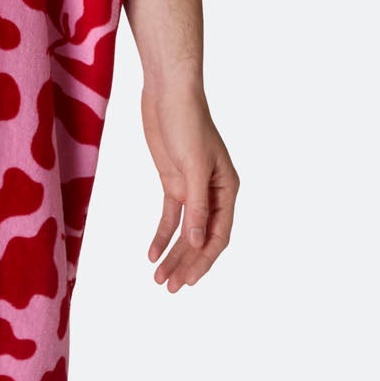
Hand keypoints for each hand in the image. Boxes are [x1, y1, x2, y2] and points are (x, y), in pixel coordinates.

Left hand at [140, 82, 238, 292]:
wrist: (168, 93)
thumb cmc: (187, 123)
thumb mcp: (194, 166)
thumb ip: (197, 206)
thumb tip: (201, 243)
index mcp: (227, 189)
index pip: (220, 234)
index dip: (204, 260)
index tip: (189, 280)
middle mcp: (213, 193)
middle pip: (202, 238)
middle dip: (187, 263)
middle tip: (169, 287)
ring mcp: (192, 188)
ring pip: (186, 231)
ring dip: (174, 254)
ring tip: (159, 278)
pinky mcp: (173, 182)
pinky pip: (170, 216)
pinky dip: (162, 235)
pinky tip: (152, 253)